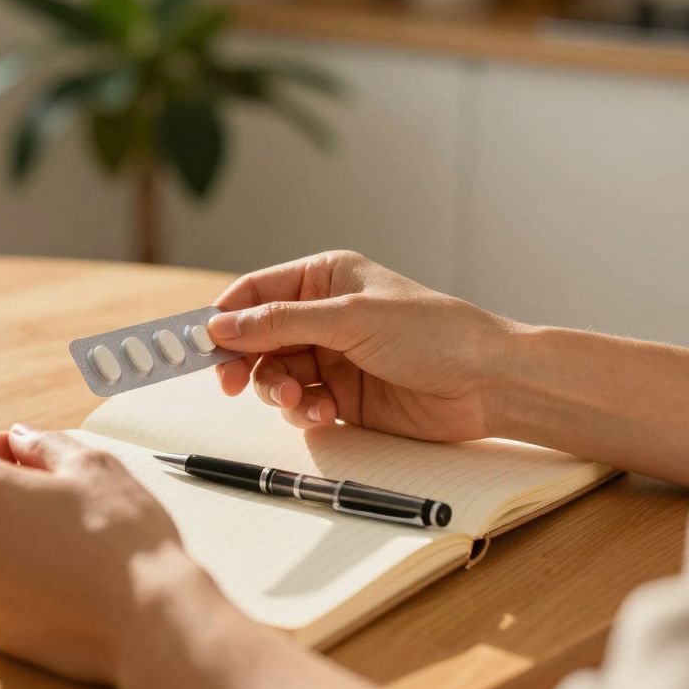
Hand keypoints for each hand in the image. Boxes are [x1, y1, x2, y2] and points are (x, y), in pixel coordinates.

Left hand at [0, 425, 217, 684]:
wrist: (148, 619)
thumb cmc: (123, 537)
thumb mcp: (92, 466)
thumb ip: (44, 444)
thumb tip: (20, 439)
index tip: (27, 457)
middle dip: (7, 496)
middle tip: (60, 503)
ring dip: (11, 540)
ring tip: (66, 548)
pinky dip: (18, 582)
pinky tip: (63, 583)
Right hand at [209, 250, 518, 441]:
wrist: (488, 383)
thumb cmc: (433, 333)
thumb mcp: (349, 319)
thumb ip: (280, 323)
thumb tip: (220, 324)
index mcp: (325, 277)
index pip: (255, 292)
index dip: (225, 318)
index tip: (201, 345)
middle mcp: (323, 315)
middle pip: (257, 338)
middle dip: (245, 362)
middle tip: (233, 384)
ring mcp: (332, 356)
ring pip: (274, 374)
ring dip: (276, 390)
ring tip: (296, 399)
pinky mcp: (343, 395)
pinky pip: (300, 402)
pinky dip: (303, 410)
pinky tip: (325, 412)